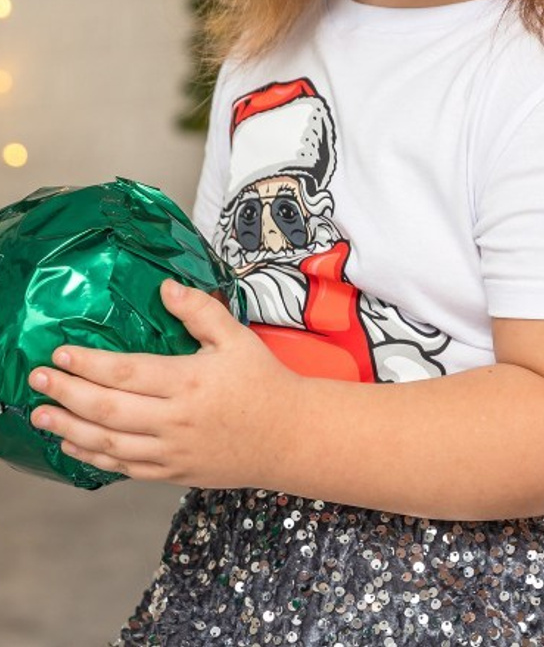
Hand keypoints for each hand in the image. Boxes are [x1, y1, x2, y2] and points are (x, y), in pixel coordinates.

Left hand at [27, 279, 294, 486]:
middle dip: (66, 393)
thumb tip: (166, 288)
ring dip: (69, 428)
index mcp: (190, 381)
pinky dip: (93, 457)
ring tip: (41, 415)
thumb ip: (200, 311)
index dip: (88, 364)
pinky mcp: (172, 472)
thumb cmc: (264, 383)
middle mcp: (176, 419)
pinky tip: (73, 444)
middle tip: (37, 379)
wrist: (288, 435)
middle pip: (107, 408)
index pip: (127, 371)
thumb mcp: (238, 338)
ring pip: (108, 443)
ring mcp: (171, 450)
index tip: (60, 354)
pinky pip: (123, 467)